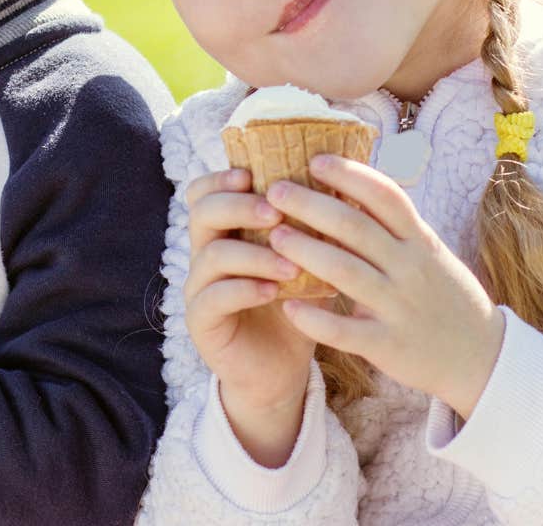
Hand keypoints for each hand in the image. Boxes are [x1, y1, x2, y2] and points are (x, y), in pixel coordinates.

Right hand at [182, 167, 318, 464]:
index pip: (206, 190)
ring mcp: (198, 289)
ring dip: (252, 254)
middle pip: (201, 212)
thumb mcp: (307, 260)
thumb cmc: (296, 307)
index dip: (223, 177)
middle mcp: (205, 254)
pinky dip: (245, 289)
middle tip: (274, 211)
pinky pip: (214, 298)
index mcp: (227, 232)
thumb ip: (310, 226)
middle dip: (237, 206)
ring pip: (210, 255)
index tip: (254, 173)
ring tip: (289, 263)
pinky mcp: (201, 323)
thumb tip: (344, 180)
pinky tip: (274, 292)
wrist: (283, 370)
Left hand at [265, 155, 505, 418]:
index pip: (386, 196)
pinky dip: (315, 318)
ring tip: (274, 235)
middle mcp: (411, 268)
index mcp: (420, 241)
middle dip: (312, 205)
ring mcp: (400, 307)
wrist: (481, 356)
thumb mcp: (428, 253)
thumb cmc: (443, 295)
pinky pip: (345, 331)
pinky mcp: (389, 345)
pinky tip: (287, 306)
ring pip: (347, 272)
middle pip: (356, 227)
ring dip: (307, 251)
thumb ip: (394, 226)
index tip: (316, 159)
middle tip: (275, 190)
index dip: (351, 174)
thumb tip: (350, 184)